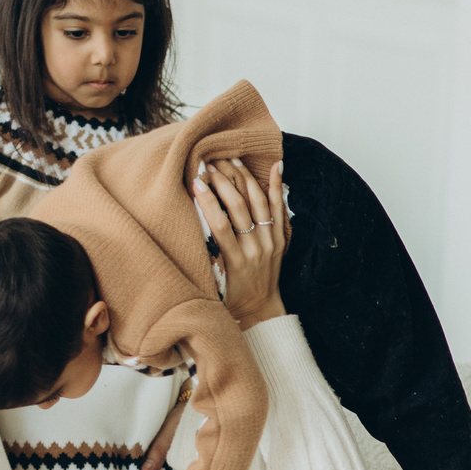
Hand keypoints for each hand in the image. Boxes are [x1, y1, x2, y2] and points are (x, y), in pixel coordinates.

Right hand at [195, 156, 288, 327]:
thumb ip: (205, 257)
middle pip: (238, 206)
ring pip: (259, 202)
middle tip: (209, 163)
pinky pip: (279, 208)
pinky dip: (277, 186)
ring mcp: (271, 242)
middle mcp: (255, 248)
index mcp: (235, 260)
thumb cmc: (232, 298)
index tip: (195, 181)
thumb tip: (188, 228)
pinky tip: (275, 165)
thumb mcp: (214, 282)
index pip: (219, 224)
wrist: (261, 311)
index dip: (207, 200)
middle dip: (222, 181)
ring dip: (244, 177)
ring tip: (231, 159)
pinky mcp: (281, 239)